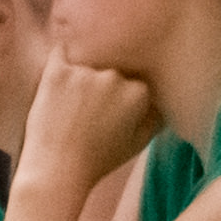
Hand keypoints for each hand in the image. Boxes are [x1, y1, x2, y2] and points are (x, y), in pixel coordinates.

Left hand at [19, 58, 158, 190]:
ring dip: (81, 71)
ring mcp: (87, 72)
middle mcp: (117, 77)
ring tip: (69, 104)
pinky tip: (58, 80)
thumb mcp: (139, 141)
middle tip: (86, 110)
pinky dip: (60, 59)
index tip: (108, 111)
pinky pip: (61, 51)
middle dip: (101, 81)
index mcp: (140, 92)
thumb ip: (156, 114)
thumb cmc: (98, 160)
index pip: (133, 75)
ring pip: (88, 56)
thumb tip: (163, 94)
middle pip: (112, 64)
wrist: (57, 170)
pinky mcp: (58, 71)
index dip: (119, 91)